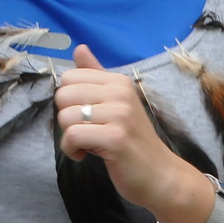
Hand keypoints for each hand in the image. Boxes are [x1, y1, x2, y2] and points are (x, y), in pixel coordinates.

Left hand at [55, 44, 190, 211]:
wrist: (161, 175)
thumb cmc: (133, 141)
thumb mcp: (116, 103)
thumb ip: (95, 76)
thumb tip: (79, 48)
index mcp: (119, 81)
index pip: (69, 77)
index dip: (70, 102)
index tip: (86, 117)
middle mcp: (120, 93)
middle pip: (63, 95)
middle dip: (67, 118)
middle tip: (87, 131)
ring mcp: (120, 115)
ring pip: (65, 116)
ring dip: (69, 137)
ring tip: (89, 144)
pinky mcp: (115, 138)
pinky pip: (73, 135)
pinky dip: (72, 150)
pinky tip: (85, 155)